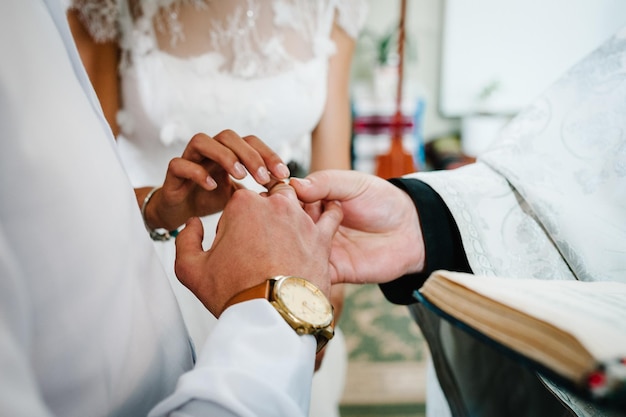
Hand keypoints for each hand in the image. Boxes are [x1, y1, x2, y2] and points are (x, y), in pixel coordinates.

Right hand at [143, 130, 289, 230]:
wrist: (180, 213)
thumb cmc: (211, 199)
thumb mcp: (241, 196)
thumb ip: (260, 190)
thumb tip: (289, 190)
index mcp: (227, 151)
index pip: (250, 141)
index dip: (268, 154)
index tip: (284, 175)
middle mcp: (208, 150)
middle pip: (229, 136)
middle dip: (250, 155)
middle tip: (264, 178)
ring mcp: (189, 159)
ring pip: (202, 141)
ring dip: (224, 156)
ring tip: (240, 176)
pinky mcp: (172, 174)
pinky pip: (179, 164)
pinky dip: (196, 172)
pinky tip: (212, 186)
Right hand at [174, 182, 342, 317]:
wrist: (272, 317)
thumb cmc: (234, 294)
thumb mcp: (191, 270)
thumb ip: (185, 240)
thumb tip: (193, 224)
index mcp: (243, 205)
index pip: (239, 200)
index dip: (234, 222)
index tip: (235, 244)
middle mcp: (274, 205)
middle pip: (269, 198)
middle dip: (264, 214)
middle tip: (262, 242)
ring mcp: (300, 219)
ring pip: (298, 203)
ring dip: (293, 213)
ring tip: (288, 233)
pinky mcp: (322, 236)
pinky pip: (331, 215)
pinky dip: (329, 213)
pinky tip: (326, 215)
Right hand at [290, 170, 424, 284]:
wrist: (411, 230)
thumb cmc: (383, 201)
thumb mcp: (354, 183)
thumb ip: (325, 182)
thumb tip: (294, 184)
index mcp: (314, 202)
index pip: (286, 200)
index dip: (277, 199)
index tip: (271, 196)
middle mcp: (312, 226)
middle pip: (283, 226)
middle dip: (278, 223)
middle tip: (279, 219)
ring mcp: (319, 249)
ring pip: (292, 251)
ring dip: (286, 247)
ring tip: (285, 240)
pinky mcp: (331, 270)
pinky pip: (310, 273)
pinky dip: (301, 269)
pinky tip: (297, 262)